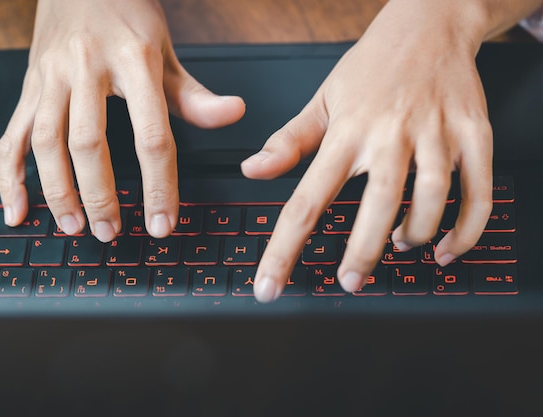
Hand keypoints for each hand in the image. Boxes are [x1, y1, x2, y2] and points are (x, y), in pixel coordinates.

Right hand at [0, 0, 244, 241]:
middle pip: (90, 142)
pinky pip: (12, 134)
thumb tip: (234, 114)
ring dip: (57, 190)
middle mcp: (86, 67)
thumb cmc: (126, 14)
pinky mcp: (28, 86)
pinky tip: (19, 209)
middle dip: (100, 195)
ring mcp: (50, 76)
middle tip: (112, 232)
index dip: (159, 185)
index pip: (151, 135)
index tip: (162, 223)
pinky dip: (10, 176)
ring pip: (46, 141)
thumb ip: (194, 93)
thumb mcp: (165, 50)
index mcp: (133, 60)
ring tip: (73, 226)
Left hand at [242, 1, 493, 301]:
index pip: (307, 199)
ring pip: (431, 198)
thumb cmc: (371, 67)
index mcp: (346, 131)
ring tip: (399, 247)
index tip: (269, 286)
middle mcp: (390, 132)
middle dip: (362, 252)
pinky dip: (467, 228)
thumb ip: (288, 142)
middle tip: (349, 281)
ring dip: (415, 235)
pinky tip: (448, 247)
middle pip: (377, 204)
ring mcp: (436, 132)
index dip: (283, 250)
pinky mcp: (474, 133)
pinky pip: (479, 190)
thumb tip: (252, 171)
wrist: (429, 23)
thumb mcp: (322, 100)